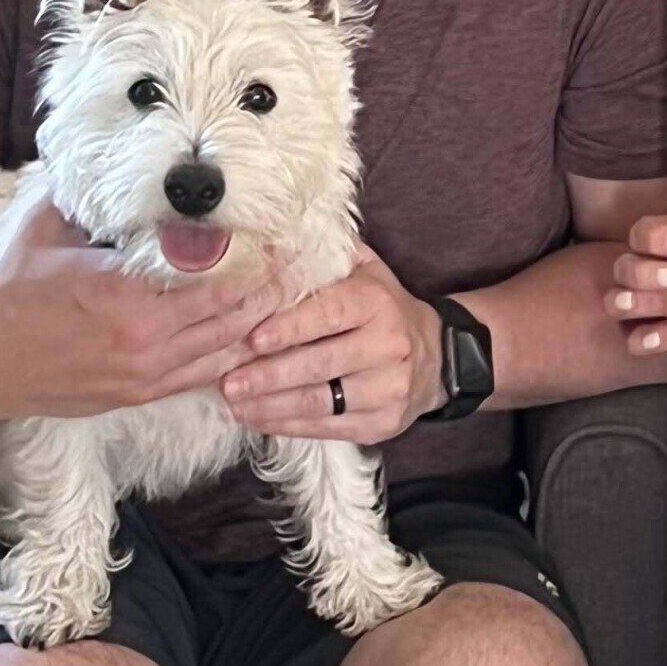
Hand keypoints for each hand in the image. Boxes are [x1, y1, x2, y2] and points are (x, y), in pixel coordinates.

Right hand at [0, 198, 284, 419]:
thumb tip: (124, 171)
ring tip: (291, 299)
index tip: (279, 237)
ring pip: (226, 349)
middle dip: (271, 290)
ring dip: (262, 325)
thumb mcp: (48, 232)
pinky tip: (257, 339)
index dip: (252, 258)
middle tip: (301, 265)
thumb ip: (93, 205)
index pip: (209, 275)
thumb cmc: (10, 294)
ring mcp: (146, 373)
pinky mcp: (141, 395)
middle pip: (233, 314)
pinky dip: (235, 357)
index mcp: (124, 293)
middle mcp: (145, 338)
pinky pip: (204, 376)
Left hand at [221, 241, 445, 440]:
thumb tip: (271, 237)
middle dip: (269, 375)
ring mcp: (390, 388)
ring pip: (322, 401)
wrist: (438, 357)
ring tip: (235, 404)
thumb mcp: (364, 271)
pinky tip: (260, 419)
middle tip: (228, 382)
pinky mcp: (384, 423)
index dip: (289, 327)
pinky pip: (329, 428)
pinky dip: (289, 426)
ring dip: (272, 406)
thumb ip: (325, 256)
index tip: (252, 339)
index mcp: (378, 304)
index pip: (330, 314)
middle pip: (321, 364)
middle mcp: (390, 346)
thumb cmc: (382, 308)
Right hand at [604, 214, 666, 358]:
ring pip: (616, 302)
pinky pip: (632, 340)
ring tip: (659, 306)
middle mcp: (642, 274)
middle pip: (625, 268)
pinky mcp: (646, 337)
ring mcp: (640, 306)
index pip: (643, 234)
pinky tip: (664, 337)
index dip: (658, 237)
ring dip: (632, 303)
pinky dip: (644, 340)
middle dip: (647, 273)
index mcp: (659, 248)